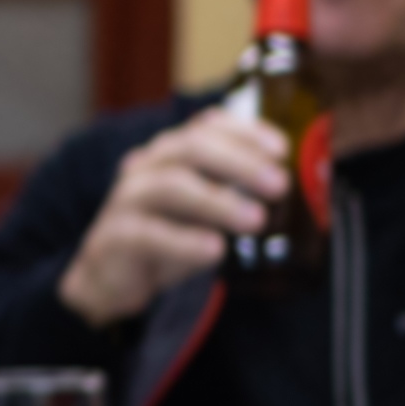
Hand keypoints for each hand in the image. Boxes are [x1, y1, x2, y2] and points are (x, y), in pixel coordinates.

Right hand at [54, 103, 293, 326]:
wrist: (110, 279)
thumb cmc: (167, 239)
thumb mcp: (204, 215)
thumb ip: (236, 198)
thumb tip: (294, 196)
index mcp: (172, 154)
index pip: (207, 127)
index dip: (246, 132)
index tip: (282, 149)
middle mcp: (148, 167)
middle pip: (191, 148)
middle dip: (240, 163)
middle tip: (279, 185)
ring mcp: (127, 200)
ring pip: (170, 186)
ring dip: (218, 201)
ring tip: (256, 220)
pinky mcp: (114, 237)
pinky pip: (148, 234)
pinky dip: (184, 241)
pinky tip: (214, 251)